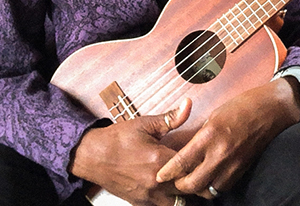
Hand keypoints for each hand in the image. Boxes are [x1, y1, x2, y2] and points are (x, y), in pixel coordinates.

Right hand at [70, 98, 191, 205]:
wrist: (93, 156)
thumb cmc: (118, 138)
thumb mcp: (145, 123)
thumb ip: (171, 117)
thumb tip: (188, 104)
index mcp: (160, 159)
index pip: (193, 166)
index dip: (202, 162)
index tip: (206, 156)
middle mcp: (157, 182)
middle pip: (190, 188)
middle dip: (197, 180)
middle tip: (202, 169)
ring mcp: (149, 196)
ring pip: (179, 203)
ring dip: (185, 193)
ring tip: (187, 181)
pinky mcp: (141, 204)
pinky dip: (171, 200)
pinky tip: (171, 188)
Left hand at [156, 79, 299, 198]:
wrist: (269, 110)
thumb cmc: (241, 106)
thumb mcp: (214, 115)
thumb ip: (200, 135)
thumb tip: (186, 150)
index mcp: (209, 135)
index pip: (182, 161)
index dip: (168, 172)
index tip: (159, 175)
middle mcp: (220, 153)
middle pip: (193, 183)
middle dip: (180, 186)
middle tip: (173, 181)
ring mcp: (233, 164)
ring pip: (209, 190)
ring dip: (198, 188)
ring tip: (190, 182)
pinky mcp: (242, 170)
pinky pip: (223, 186)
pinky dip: (213, 186)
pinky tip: (208, 179)